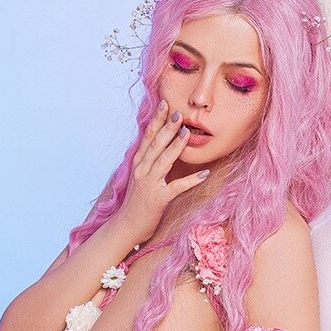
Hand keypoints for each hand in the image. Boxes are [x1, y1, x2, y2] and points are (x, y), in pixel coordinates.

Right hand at [115, 100, 210, 243]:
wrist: (126, 226)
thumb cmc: (137, 202)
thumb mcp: (141, 177)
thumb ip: (149, 161)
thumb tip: (160, 145)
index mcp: (138, 163)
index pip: (147, 137)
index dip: (156, 120)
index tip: (164, 104)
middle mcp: (142, 170)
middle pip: (155, 144)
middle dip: (167, 126)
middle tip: (178, 111)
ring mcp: (149, 184)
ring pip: (163, 161)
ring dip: (176, 146)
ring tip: (187, 132)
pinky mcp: (158, 199)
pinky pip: (176, 187)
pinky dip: (191, 181)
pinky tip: (204, 174)